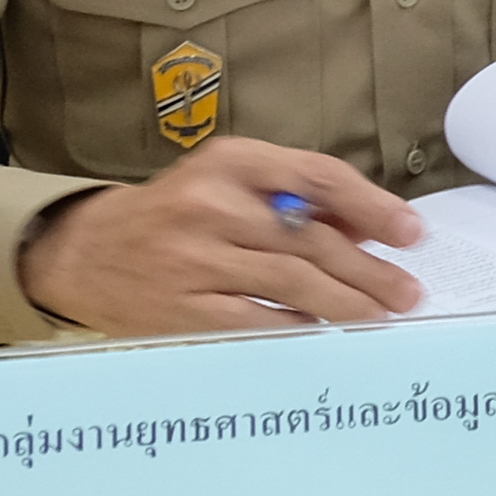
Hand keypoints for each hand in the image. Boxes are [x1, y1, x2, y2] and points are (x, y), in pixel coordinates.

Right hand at [19, 140, 423, 332]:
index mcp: (230, 161)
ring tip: (382, 317)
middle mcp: (211, 203)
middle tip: (408, 293)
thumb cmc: (176, 215)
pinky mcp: (180, 307)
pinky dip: (299, 329)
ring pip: (292, 282)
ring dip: (347, 304)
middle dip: (370, 270)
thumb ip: (298, 200)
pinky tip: (325, 334)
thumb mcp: (231, 185)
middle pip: (313, 239)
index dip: (373, 206)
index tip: (412, 234)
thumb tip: (374, 228)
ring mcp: (193, 257)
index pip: (319, 177)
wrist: (83, 251)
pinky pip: (257, 321)